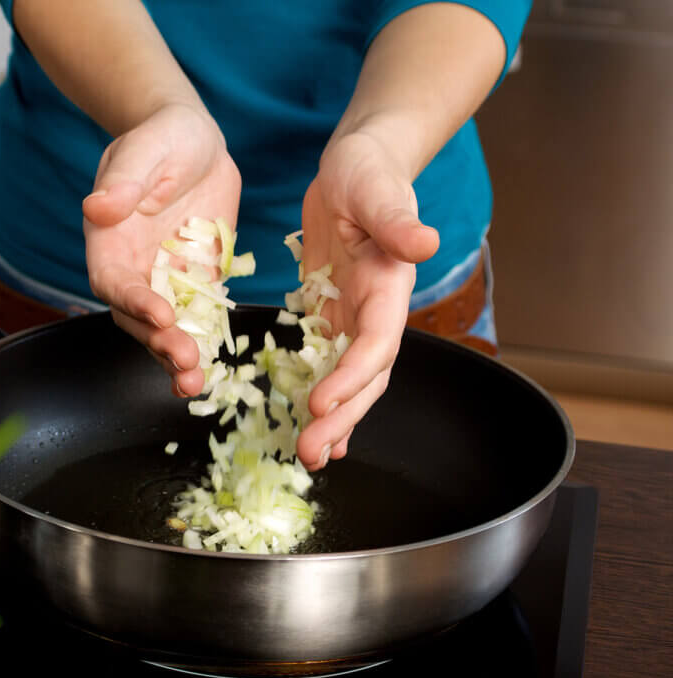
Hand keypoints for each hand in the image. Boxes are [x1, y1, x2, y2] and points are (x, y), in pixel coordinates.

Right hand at [83, 103, 240, 397]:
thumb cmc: (163, 138)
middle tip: (184, 363)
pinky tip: (215, 370)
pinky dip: (204, 347)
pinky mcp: (198, 285)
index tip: (159, 314)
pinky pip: (198, 322)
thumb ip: (124, 179)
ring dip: (177, 357)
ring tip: (195, 382)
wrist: (196, 143)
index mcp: (110, 241)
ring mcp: (166, 281)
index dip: (132, 302)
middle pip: (136, 318)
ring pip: (164, 330)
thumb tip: (98, 207)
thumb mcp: (144, 149)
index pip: (113, 281)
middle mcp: (134, 269)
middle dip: (157, 343)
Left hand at [295, 131, 439, 469]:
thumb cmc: (368, 171)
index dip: (351, 377)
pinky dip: (319, 393)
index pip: (376, 344)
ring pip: (347, 379)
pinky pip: (325, 361)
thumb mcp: (376, 190)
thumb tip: (425, 243)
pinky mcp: (330, 313)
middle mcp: (376, 312)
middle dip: (341, 417)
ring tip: (309, 455)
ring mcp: (353, 316)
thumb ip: (397, 219)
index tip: (320, 403)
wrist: (357, 167)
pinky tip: (306, 421)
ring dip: (332, 418)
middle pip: (365, 377)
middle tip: (310, 454)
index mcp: (389, 287)